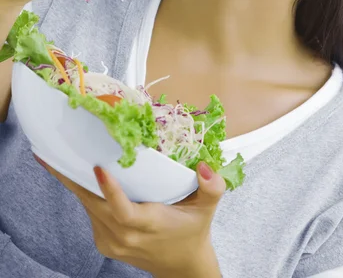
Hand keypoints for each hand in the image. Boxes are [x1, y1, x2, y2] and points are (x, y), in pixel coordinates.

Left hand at [35, 156, 224, 277]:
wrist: (181, 267)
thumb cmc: (194, 230)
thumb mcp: (208, 208)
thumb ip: (213, 187)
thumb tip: (205, 165)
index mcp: (148, 225)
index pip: (123, 211)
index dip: (110, 191)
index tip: (98, 168)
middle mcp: (124, 236)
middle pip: (93, 205)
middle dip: (73, 178)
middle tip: (55, 151)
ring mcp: (111, 242)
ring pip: (88, 207)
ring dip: (73, 182)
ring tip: (57, 155)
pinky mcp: (104, 243)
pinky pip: (90, 212)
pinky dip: (83, 193)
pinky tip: (75, 173)